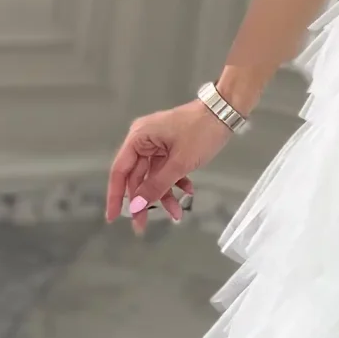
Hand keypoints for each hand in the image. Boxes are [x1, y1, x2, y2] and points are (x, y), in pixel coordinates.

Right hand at [105, 100, 229, 235]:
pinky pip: (166, 171)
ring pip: (154, 177)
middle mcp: (143, 140)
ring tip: (177, 213)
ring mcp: (157, 145)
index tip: (113, 217)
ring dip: (164, 195)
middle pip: (137, 177)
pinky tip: (188, 191)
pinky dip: (175, 182)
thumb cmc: (201, 132)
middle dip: (144, 201)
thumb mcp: (180, 163)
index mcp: (138, 138)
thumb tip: (137, 206)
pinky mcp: (170, 148)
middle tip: (143, 226)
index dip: (115, 196)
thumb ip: (156, 185)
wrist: (225, 112)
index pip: (120, 171)